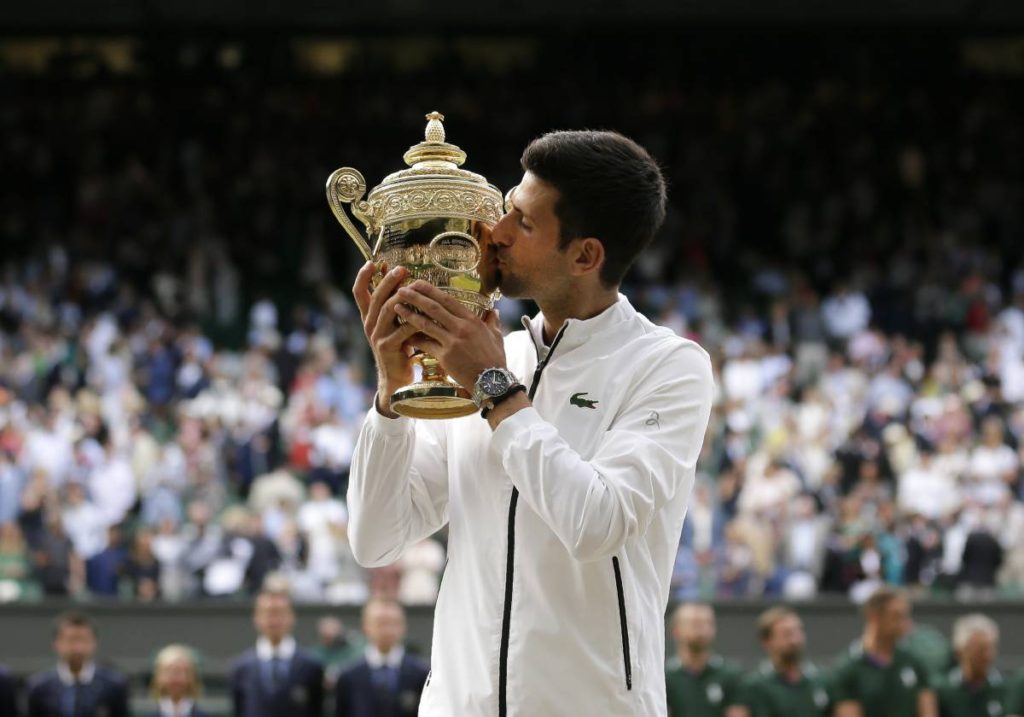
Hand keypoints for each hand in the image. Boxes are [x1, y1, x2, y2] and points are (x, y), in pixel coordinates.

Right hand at [351, 261, 420, 415]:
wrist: (396, 378)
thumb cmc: (400, 347)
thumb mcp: (394, 324)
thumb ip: (395, 305)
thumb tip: (401, 279)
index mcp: (369, 317)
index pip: (359, 292)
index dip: (363, 276)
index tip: (373, 262)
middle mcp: (369, 324)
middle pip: (375, 296)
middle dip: (388, 281)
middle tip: (401, 269)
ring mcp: (377, 336)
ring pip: (387, 309)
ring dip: (401, 296)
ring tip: (414, 287)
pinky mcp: (387, 347)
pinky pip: (403, 328)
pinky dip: (415, 319)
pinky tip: (426, 313)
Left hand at [393, 280, 506, 390]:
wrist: (492, 382)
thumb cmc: (495, 360)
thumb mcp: (497, 337)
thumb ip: (492, 322)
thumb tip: (494, 311)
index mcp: (472, 320)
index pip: (448, 300)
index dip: (431, 290)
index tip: (418, 283)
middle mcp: (461, 328)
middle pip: (434, 308)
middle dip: (415, 297)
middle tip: (401, 290)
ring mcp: (452, 342)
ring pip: (426, 324)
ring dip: (409, 314)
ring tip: (396, 307)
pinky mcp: (445, 357)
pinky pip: (426, 345)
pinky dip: (414, 339)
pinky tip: (403, 335)